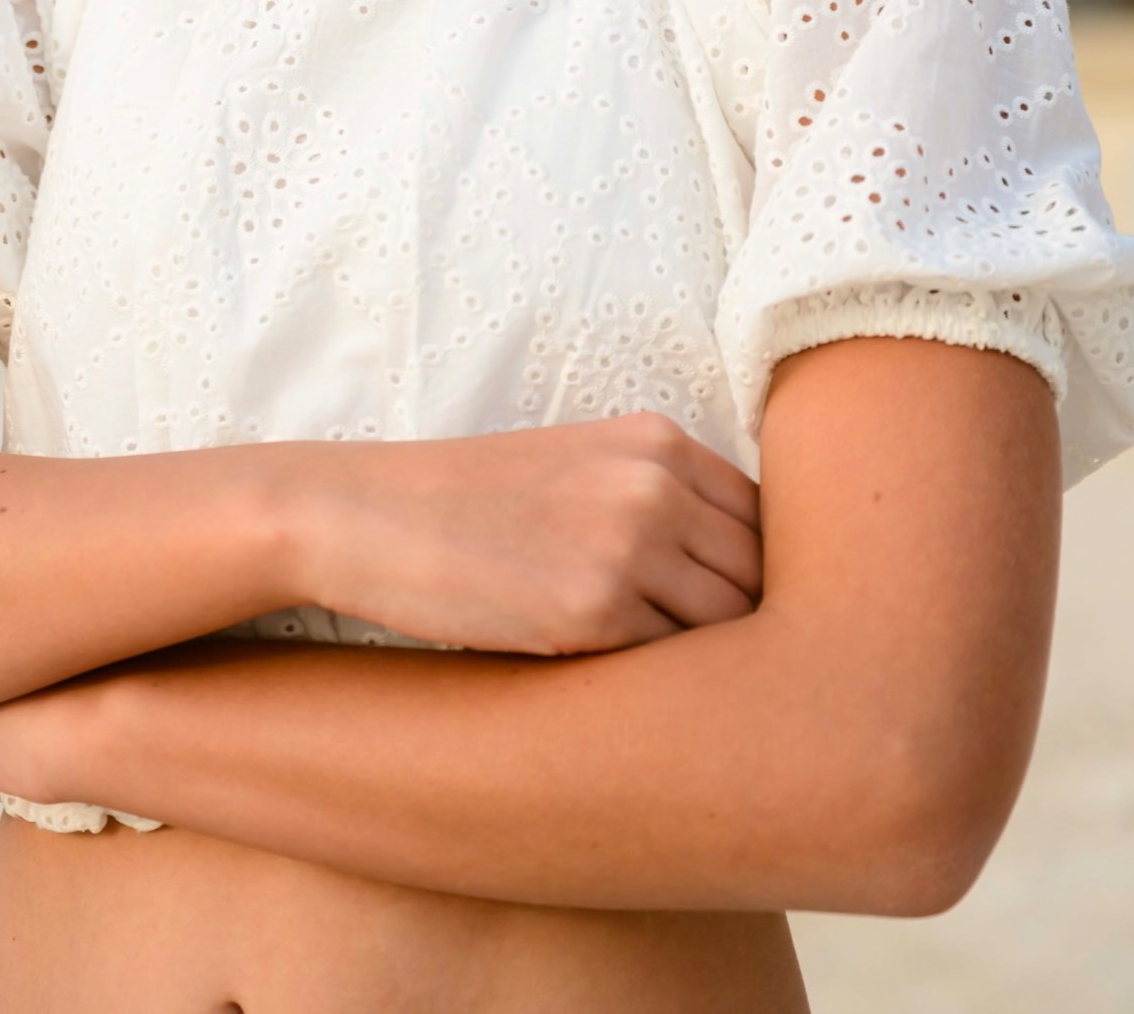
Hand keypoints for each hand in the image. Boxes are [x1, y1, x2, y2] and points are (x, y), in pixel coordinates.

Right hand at [296, 411, 761, 657]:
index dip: (758, 575)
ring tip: (670, 689)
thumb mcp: (578, 465)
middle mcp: (655, 484)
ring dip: (707, 663)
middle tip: (711, 668)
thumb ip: (660, 498)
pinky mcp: (593, 611)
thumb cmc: (471, 502)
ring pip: (728, 628)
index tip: (732, 616)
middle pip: (761, 576)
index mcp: (657, 440)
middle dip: (746, 625)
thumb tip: (746, 580)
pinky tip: (622, 691)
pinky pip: (671, 666)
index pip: (765, 520)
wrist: (368, 515)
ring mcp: (629, 544)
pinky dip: (658, 688)